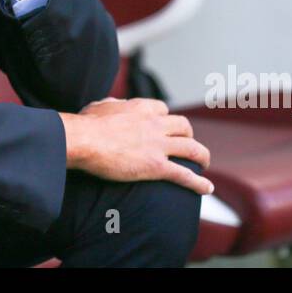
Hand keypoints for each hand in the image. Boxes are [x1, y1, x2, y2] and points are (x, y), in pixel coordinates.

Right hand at [62, 98, 214, 195]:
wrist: (84, 140)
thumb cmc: (86, 125)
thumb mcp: (100, 106)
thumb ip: (113, 104)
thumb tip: (115, 104)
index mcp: (141, 108)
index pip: (163, 110)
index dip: (166, 119)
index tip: (164, 126)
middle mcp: (155, 124)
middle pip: (183, 126)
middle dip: (188, 135)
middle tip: (187, 144)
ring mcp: (158, 145)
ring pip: (192, 148)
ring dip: (202, 157)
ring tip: (204, 164)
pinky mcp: (156, 166)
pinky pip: (184, 175)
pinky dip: (198, 183)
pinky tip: (207, 188)